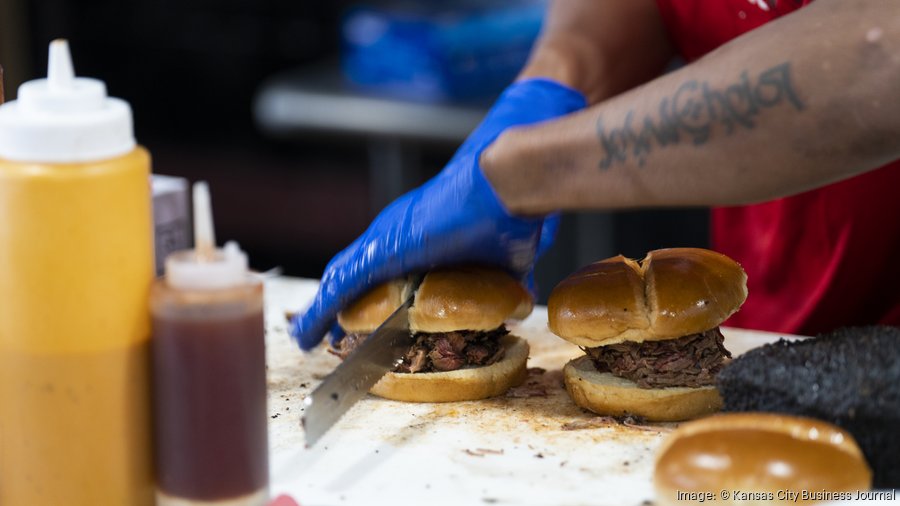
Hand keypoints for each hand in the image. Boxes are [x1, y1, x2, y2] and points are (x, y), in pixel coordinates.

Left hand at [291, 79, 585, 349]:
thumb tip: (519, 300)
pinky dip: (322, 312)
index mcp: (424, 237)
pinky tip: (308, 333)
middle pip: (356, 274)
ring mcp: (386, 239)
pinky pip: (342, 286)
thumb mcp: (508, 260)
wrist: (510, 185)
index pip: (386, 271)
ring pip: (342, 280)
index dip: (371, 296)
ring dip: (325, 310)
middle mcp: (398, 234)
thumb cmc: (512, 211)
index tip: (363, 321)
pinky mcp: (381, 250)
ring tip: (308, 336)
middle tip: (328, 332)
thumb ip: (505, 280)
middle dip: (340, 304)